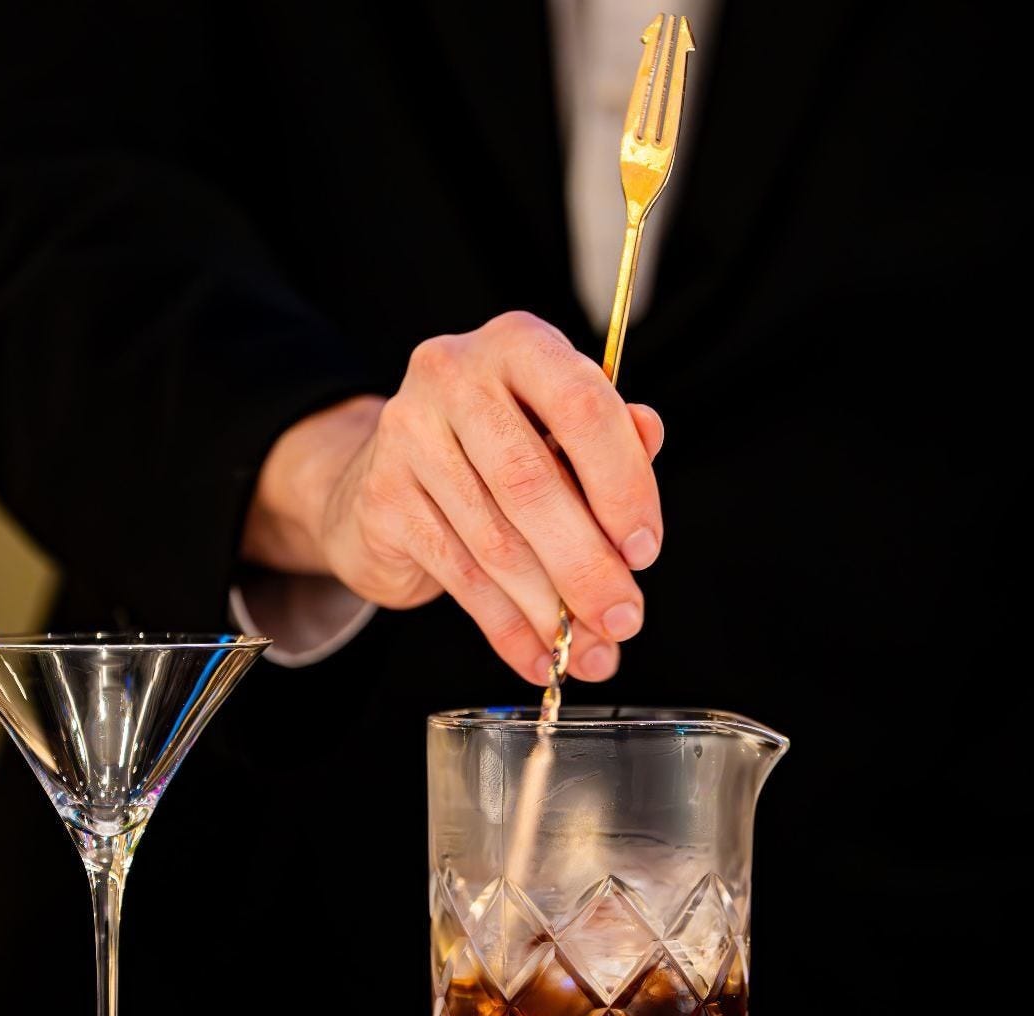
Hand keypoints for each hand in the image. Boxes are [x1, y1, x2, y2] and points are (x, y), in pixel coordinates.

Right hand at [241, 312, 664, 683]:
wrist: (383, 474)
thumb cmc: (495, 450)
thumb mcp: (558, 430)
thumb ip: (610, 436)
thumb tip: (651, 438)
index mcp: (517, 344)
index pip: (582, 406)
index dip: (622, 484)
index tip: (644, 550)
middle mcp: (454, 375)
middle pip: (532, 483)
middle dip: (587, 565)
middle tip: (624, 619)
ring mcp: (408, 434)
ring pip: (495, 540)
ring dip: (550, 608)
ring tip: (587, 651)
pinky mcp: (382, 497)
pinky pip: (459, 575)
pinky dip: (504, 625)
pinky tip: (535, 654)